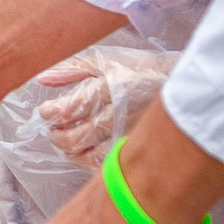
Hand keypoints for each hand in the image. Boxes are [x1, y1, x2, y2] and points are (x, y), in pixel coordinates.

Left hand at [32, 47, 177, 166]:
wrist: (181, 83)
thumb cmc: (141, 68)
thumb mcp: (106, 61)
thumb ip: (72, 70)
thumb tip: (42, 79)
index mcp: (109, 88)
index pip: (71, 109)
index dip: (52, 114)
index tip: (45, 112)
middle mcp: (118, 114)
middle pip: (77, 137)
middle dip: (57, 137)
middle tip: (52, 130)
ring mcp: (128, 133)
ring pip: (90, 156)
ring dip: (70, 152)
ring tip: (64, 142)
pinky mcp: (135, 146)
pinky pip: (107, 162)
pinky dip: (88, 161)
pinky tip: (82, 153)